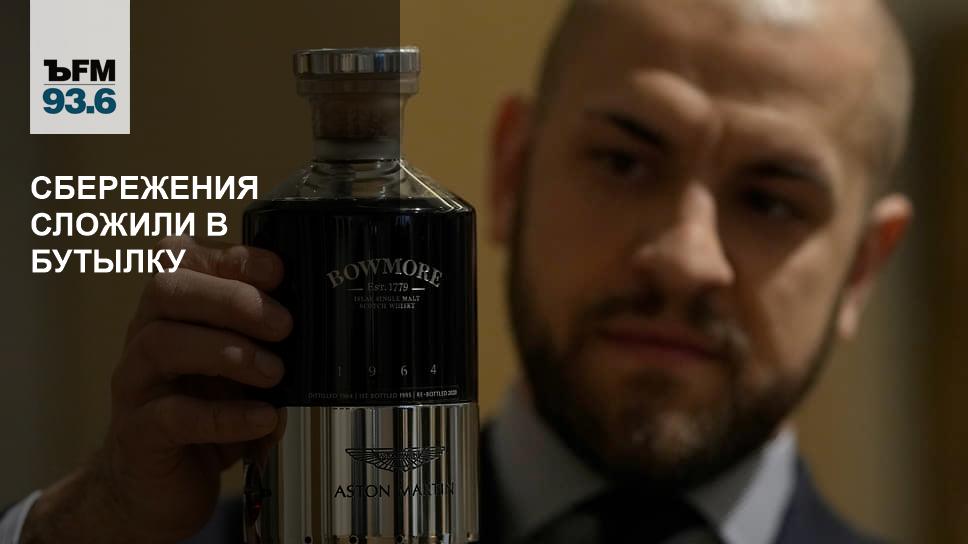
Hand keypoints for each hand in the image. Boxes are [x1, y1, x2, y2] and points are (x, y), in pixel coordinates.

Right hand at [21, 236, 291, 543]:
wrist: (159, 488)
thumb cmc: (206, 413)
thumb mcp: (241, 369)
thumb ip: (267, 342)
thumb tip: (318, 325)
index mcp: (171, 311)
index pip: (183, 258)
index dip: (232, 258)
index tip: (279, 271)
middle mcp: (144, 336)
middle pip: (167, 289)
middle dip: (231, 299)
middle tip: (283, 325)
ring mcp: (135, 384)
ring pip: (161, 344)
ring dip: (227, 352)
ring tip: (275, 372)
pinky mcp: (137, 434)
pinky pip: (173, 415)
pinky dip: (224, 415)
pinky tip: (262, 418)